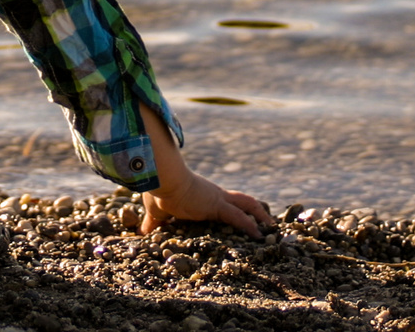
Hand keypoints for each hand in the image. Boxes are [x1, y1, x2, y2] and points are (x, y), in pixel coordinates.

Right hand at [140, 170, 272, 238]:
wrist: (161, 180)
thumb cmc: (159, 191)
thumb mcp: (157, 210)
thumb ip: (154, 221)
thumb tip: (143, 232)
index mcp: (204, 195)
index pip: (225, 200)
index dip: (236, 207)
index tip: (246, 216)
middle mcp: (215, 194)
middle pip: (242, 199)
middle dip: (256, 209)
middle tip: (267, 221)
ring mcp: (217, 198)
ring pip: (247, 203)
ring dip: (260, 214)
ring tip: (271, 227)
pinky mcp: (216, 205)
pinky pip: (239, 216)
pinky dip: (250, 225)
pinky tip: (259, 234)